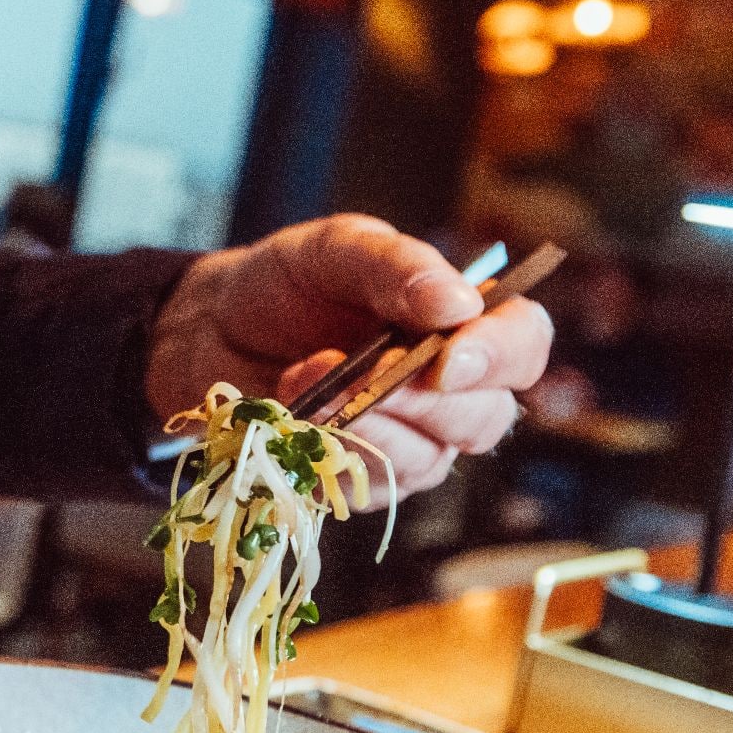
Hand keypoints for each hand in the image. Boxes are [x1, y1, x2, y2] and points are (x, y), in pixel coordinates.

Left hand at [146, 214, 553, 495]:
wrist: (208, 330)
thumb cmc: (285, 284)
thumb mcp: (335, 249)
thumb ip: (396, 265)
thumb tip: (459, 302)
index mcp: (463, 323)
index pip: (524, 345)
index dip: (500, 357)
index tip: (448, 358)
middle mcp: (450, 390)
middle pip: (486, 417)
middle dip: (422, 399)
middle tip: (363, 371)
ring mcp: (409, 442)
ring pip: (428, 459)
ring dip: (366, 422)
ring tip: (306, 379)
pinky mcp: (360, 481)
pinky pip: (368, 483)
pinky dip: (328, 447)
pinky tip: (293, 411)